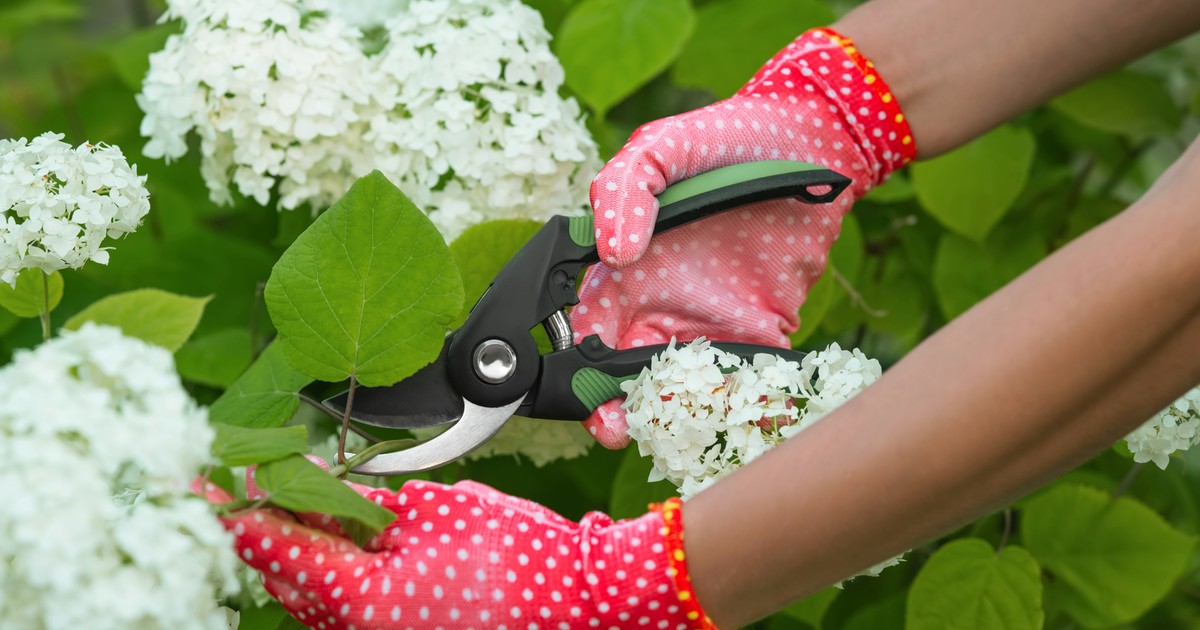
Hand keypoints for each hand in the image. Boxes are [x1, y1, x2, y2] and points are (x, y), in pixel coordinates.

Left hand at [203, 469, 710, 628]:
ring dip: (293, 547)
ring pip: (309, 595)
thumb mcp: (436, 510)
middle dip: (260, 525)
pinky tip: (329, 532)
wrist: (578, 599)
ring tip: (278, 498)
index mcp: (363, 601)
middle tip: (235, 480)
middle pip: (285, 576)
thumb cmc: (517, 554)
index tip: (205, 481)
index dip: (239, 509)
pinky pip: (342, 605)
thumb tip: (317, 485)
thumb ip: (366, 503)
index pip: (279, 548)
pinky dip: (328, 568)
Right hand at [572, 28, 915, 447]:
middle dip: (616, 409)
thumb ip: (621, 193)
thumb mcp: (658, 149)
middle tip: (619, 429)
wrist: (814, 142)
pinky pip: (742, 381)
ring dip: (671, 414)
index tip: (584, 393)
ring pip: (678, 388)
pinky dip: (737, 405)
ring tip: (671, 428)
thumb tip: (613, 254)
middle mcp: (657, 306)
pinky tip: (734, 415)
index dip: (578, 369)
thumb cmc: (724, 139)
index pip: (585, 332)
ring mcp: (707, 324)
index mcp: (621, 271)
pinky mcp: (759, 334)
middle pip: (624, 375)